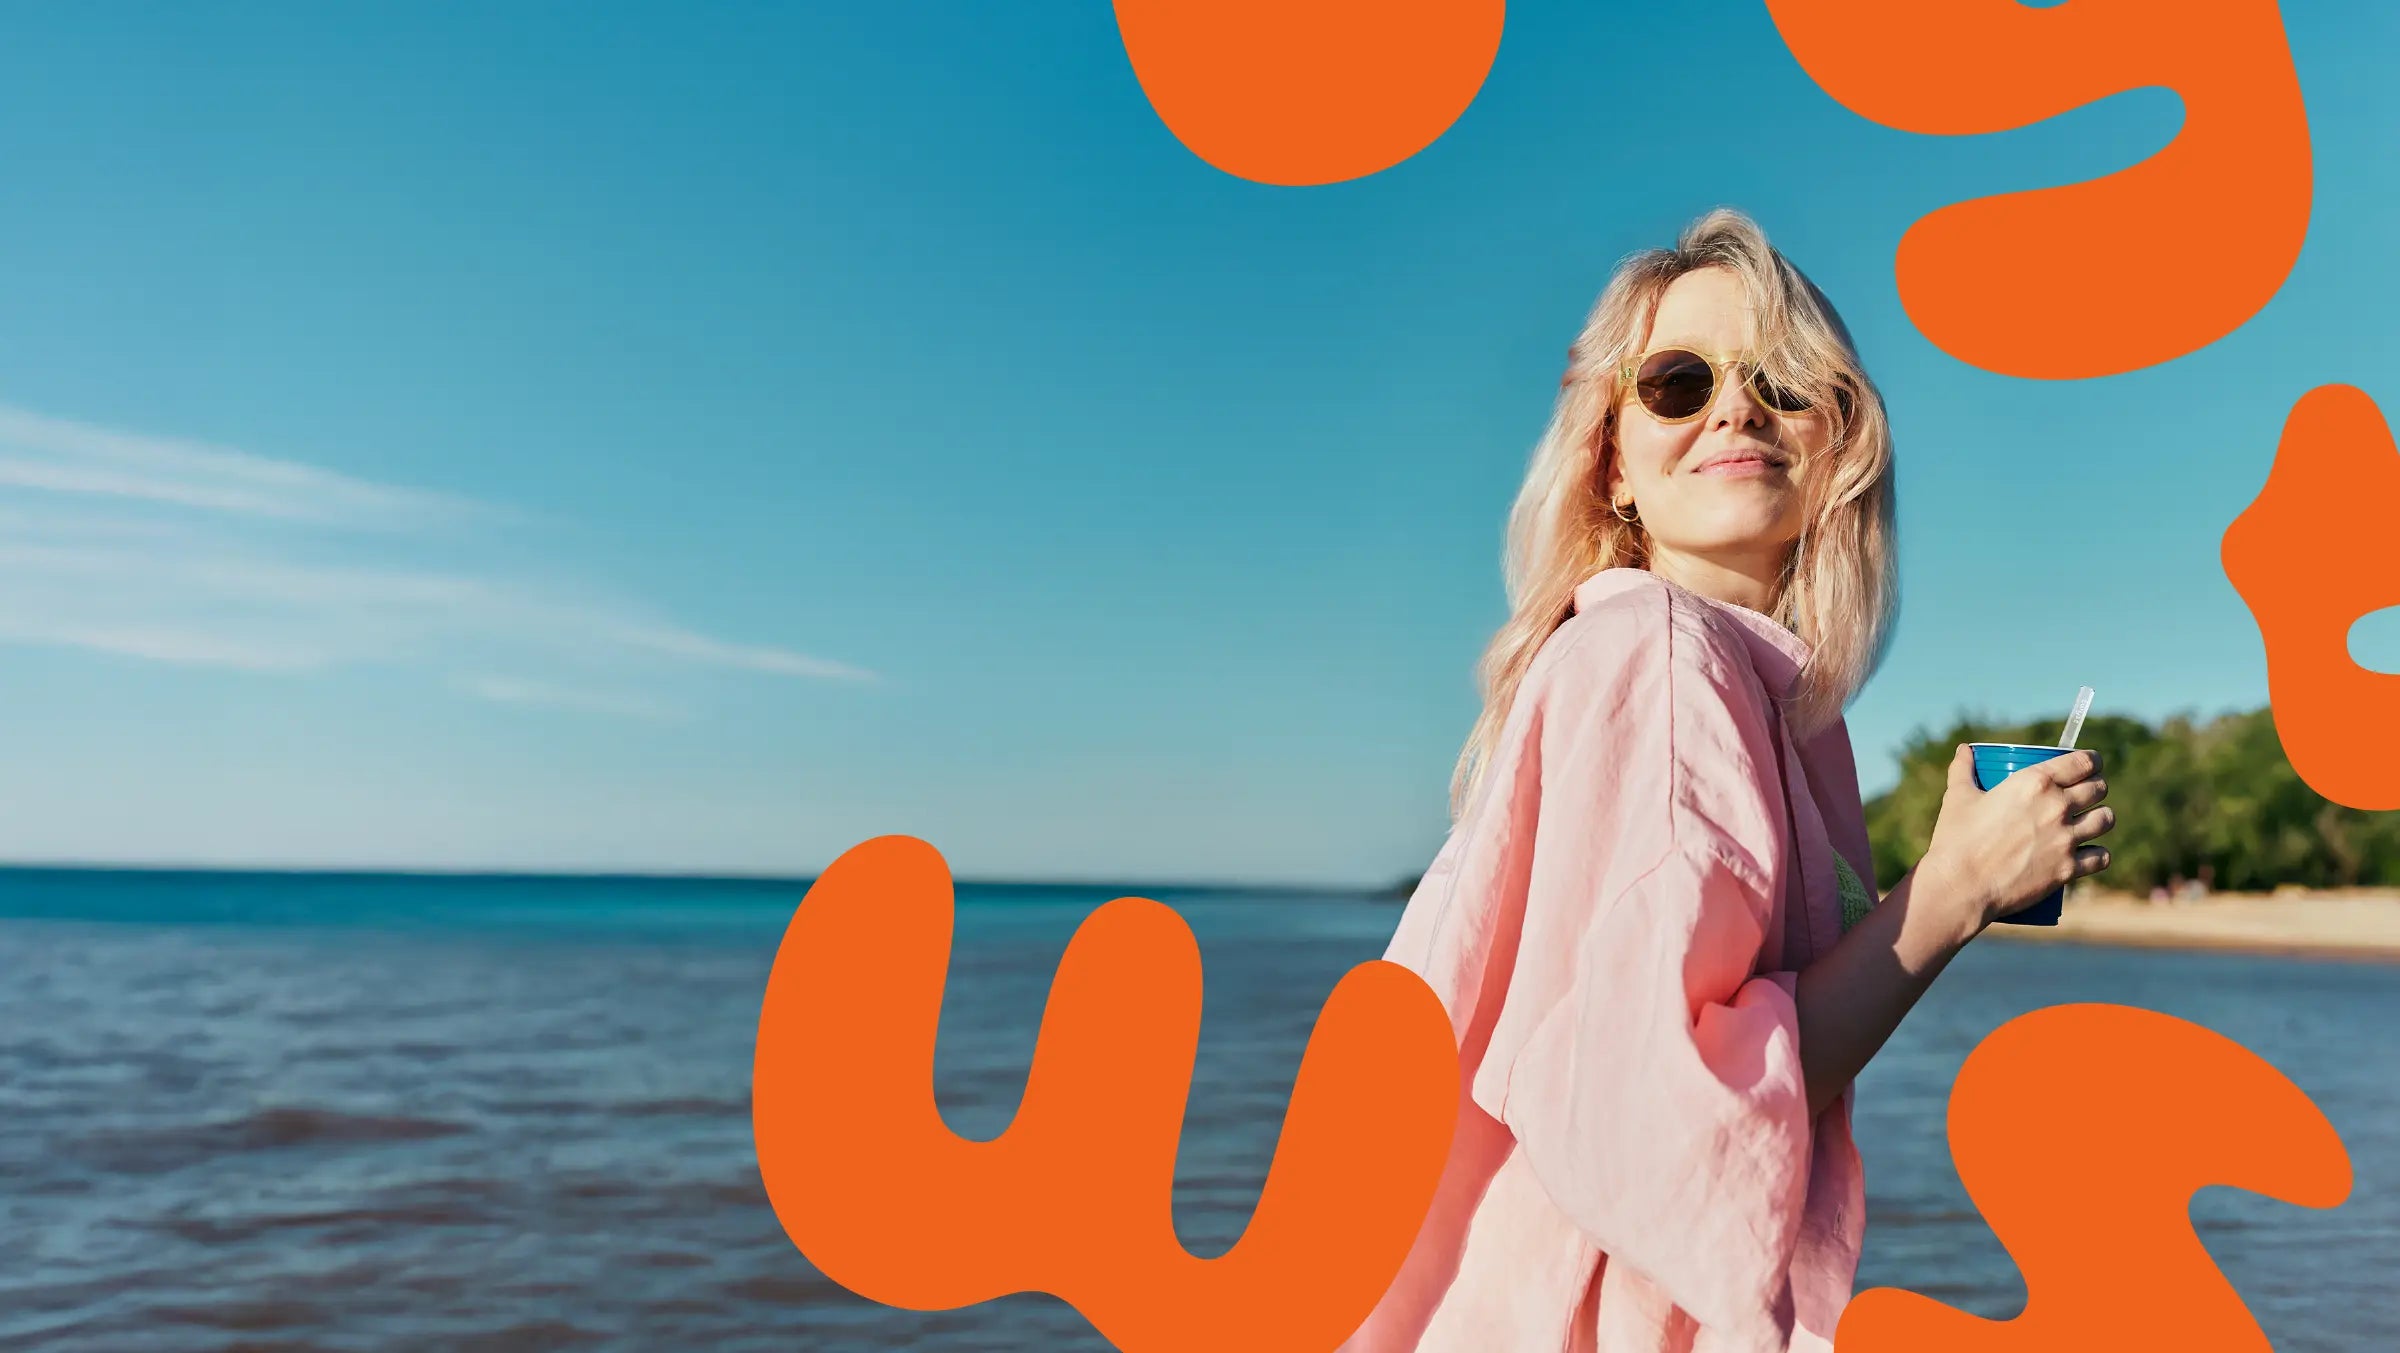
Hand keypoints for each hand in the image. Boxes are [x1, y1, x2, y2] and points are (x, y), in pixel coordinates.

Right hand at [1920, 744, 2114, 929]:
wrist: (1961, 886)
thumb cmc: (1956, 839)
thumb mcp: (1957, 797)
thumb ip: (1962, 769)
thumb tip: (1964, 750)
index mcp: (2035, 782)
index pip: (2082, 762)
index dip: (2092, 760)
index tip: (2091, 764)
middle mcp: (2057, 806)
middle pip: (2098, 788)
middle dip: (2097, 787)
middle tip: (2088, 792)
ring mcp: (2065, 839)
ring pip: (2106, 819)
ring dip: (2101, 817)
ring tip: (2092, 820)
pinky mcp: (2068, 868)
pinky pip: (2101, 856)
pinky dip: (2098, 854)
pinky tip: (2092, 852)